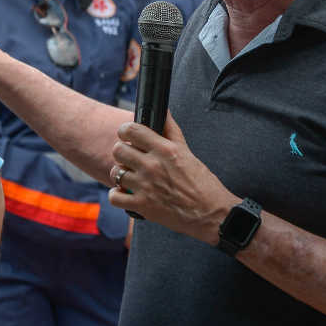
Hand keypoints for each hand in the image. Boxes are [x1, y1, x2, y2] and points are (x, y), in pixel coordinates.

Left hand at [108, 115, 237, 244]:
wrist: (210, 213)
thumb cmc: (202, 183)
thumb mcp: (187, 152)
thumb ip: (171, 130)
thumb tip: (164, 112)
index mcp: (165, 150)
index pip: (132, 130)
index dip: (125, 131)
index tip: (127, 135)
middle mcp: (153, 166)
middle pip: (118, 150)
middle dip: (122, 152)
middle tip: (130, 157)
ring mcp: (145, 186)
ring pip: (116, 172)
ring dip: (121, 173)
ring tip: (130, 175)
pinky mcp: (142, 206)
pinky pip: (114, 197)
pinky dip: (117, 195)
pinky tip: (126, 192)